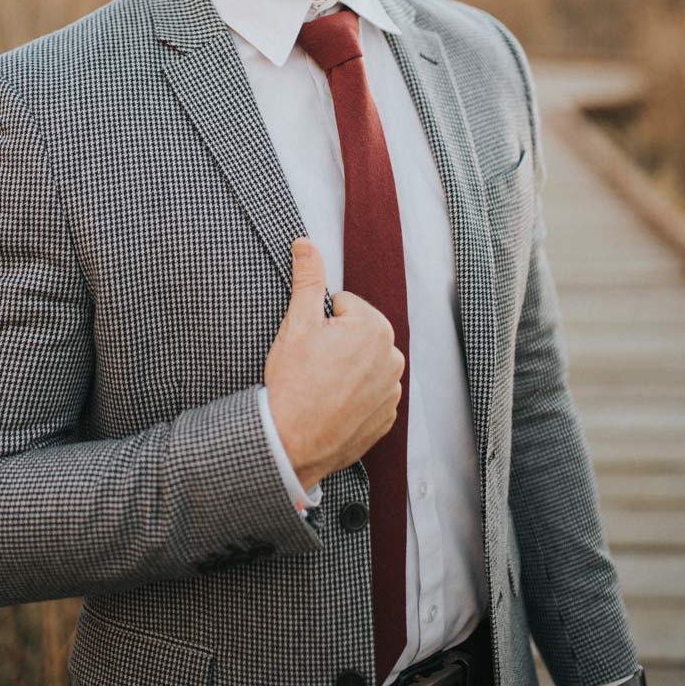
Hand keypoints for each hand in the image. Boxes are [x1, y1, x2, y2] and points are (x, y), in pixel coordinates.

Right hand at [262, 238, 404, 491]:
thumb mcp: (297, 323)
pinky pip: (369, 395)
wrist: (291, 442)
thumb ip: (308, 278)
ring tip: (319, 387)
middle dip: (335, 344)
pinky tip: (330, 405)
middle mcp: (393, 359)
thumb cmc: (294, 382)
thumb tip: (306, 244)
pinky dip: (352, 397)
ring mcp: (392, 392)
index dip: (320, 321)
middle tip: (311, 366)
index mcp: (376, 328)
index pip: (343, 306)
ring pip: (363, 364)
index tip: (309, 345)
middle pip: (356, 334)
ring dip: (345, 370)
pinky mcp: (385, 418)